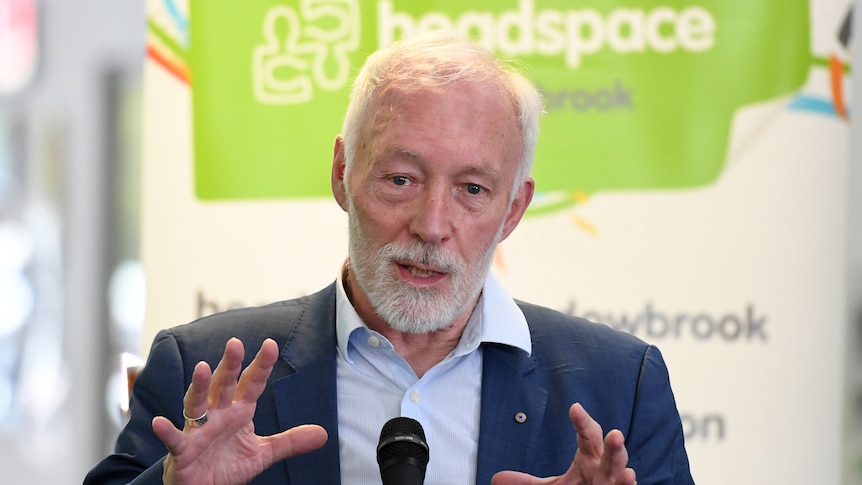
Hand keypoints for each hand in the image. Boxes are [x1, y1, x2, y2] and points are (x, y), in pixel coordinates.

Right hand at [152, 338, 327, 484]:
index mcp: (238, 412)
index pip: (252, 385)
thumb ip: (290, 442)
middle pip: (224, 386)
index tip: (271, 345)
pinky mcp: (182, 451)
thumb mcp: (263, 454)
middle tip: (236, 344)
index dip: (261, 366)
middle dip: (230, 366)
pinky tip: (160, 422)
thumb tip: (323, 434)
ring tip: (202, 368)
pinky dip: (166, 431)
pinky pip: (174, 440)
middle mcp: (217, 415)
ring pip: (197, 404)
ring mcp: (198, 431)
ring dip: (198, 387)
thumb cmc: (227, 465)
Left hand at [491, 403, 635, 484]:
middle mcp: (603, 471)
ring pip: (620, 476)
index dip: (582, 422)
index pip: (588, 436)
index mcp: (589, 459)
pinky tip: (630, 479)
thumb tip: (497, 478)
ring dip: (623, 471)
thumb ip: (528, 483)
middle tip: (615, 434)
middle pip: (610, 455)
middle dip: (613, 446)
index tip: (574, 407)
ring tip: (627, 468)